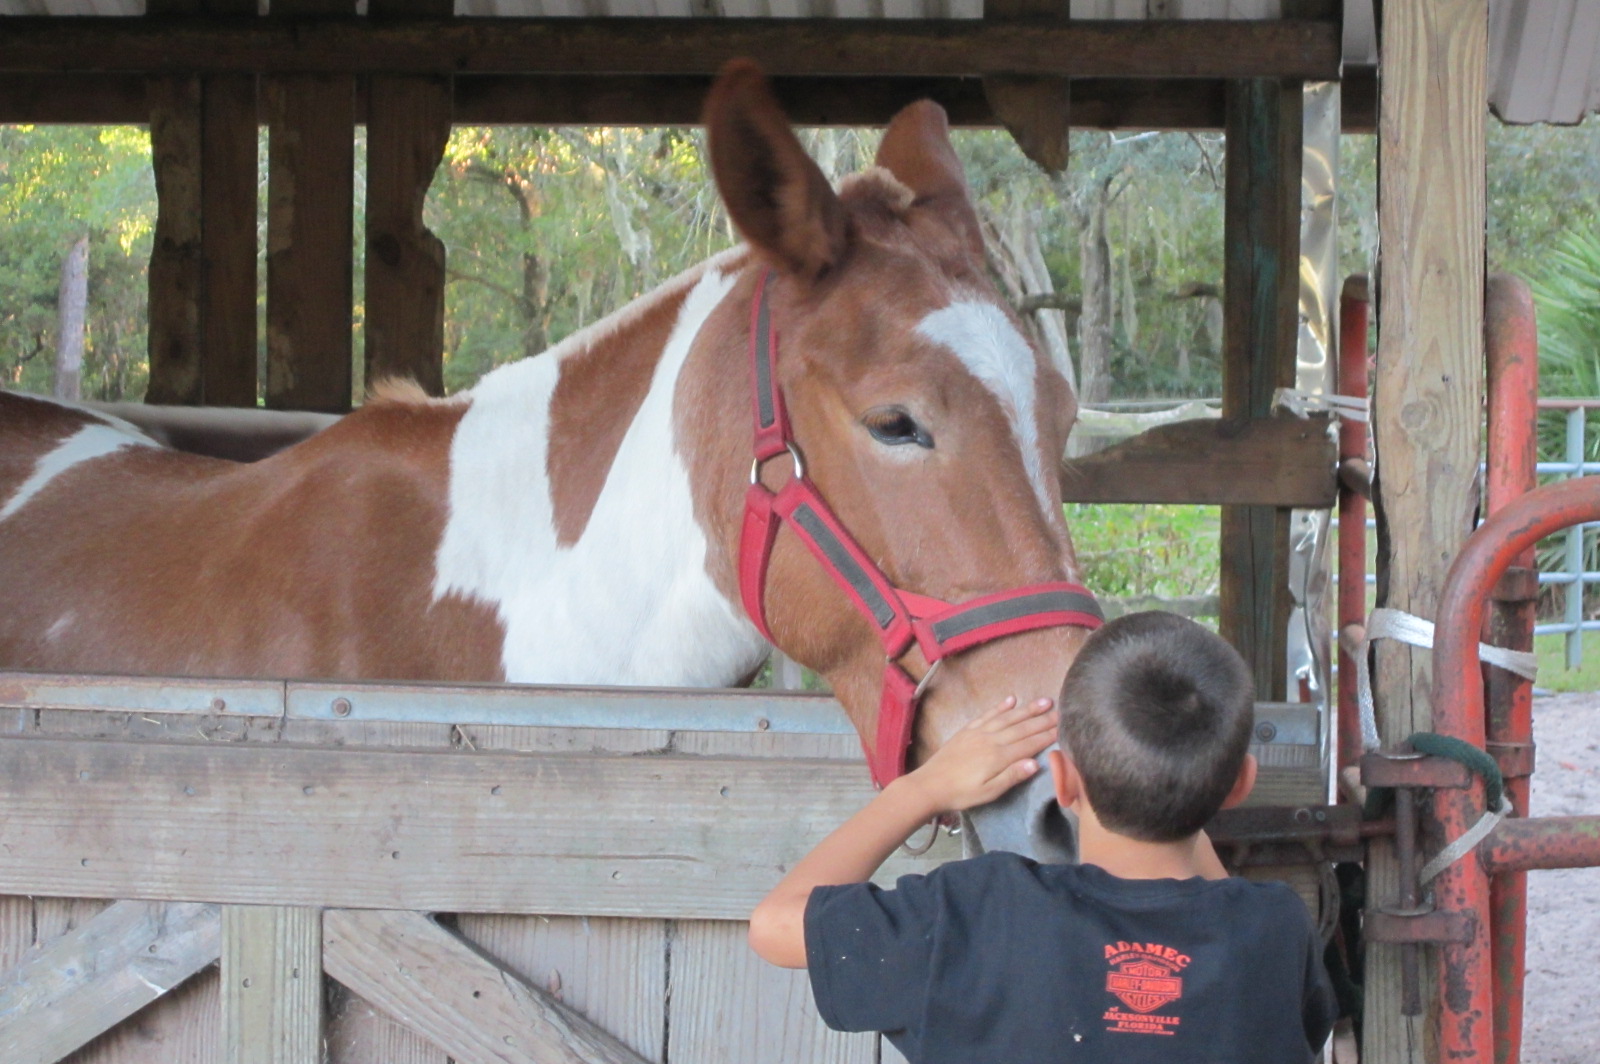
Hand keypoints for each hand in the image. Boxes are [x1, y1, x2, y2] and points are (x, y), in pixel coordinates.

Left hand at [896, 696, 1058, 815]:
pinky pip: (987, 715)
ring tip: (1043, 701)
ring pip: (1007, 717)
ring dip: (1026, 709)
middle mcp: (991, 739)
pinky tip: (1011, 700)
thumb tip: (1036, 763)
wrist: (929, 785)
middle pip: (1021, 727)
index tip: (1064, 727)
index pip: (1029, 743)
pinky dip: (1000, 707)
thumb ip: (1011, 776)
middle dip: (1043, 719)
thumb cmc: (961, 794)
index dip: (1047, 736)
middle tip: (1061, 711)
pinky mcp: (967, 731)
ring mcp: (978, 733)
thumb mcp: (989, 792)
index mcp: (998, 756)